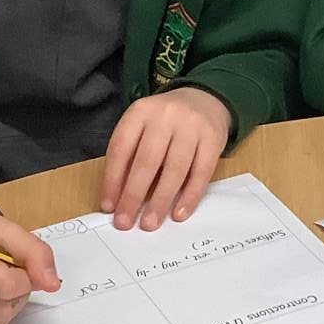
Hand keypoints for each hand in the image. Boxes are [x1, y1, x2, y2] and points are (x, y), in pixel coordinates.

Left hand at [101, 87, 231, 230]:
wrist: (204, 99)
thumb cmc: (165, 122)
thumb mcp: (142, 127)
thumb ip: (130, 156)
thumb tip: (118, 200)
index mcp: (140, 112)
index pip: (121, 149)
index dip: (112, 180)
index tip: (109, 207)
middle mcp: (166, 116)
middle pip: (147, 161)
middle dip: (134, 196)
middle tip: (126, 222)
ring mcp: (192, 127)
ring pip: (174, 169)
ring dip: (161, 201)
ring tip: (150, 223)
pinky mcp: (214, 139)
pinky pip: (201, 173)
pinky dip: (189, 196)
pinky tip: (178, 214)